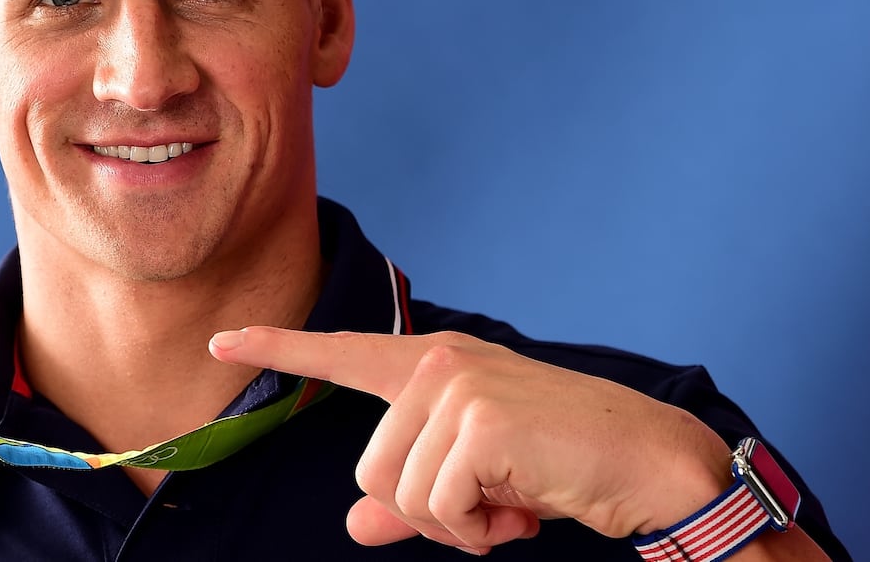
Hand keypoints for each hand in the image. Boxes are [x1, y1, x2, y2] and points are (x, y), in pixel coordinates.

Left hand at [209, 328, 732, 553]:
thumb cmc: (561, 465)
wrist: (646, 460)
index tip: (223, 340)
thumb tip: (354, 526)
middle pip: (370, 473)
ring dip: (455, 526)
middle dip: (426, 514)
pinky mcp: (478, 419)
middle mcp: (438, 364)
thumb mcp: (475, 485)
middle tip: (489, 509)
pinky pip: (437, 508)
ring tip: (509, 506)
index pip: (342, 354)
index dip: (277, 349)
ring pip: (399, 495)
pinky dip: (476, 530)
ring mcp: (457, 386)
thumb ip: (411, 501)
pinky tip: (521, 510)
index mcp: (434, 366)